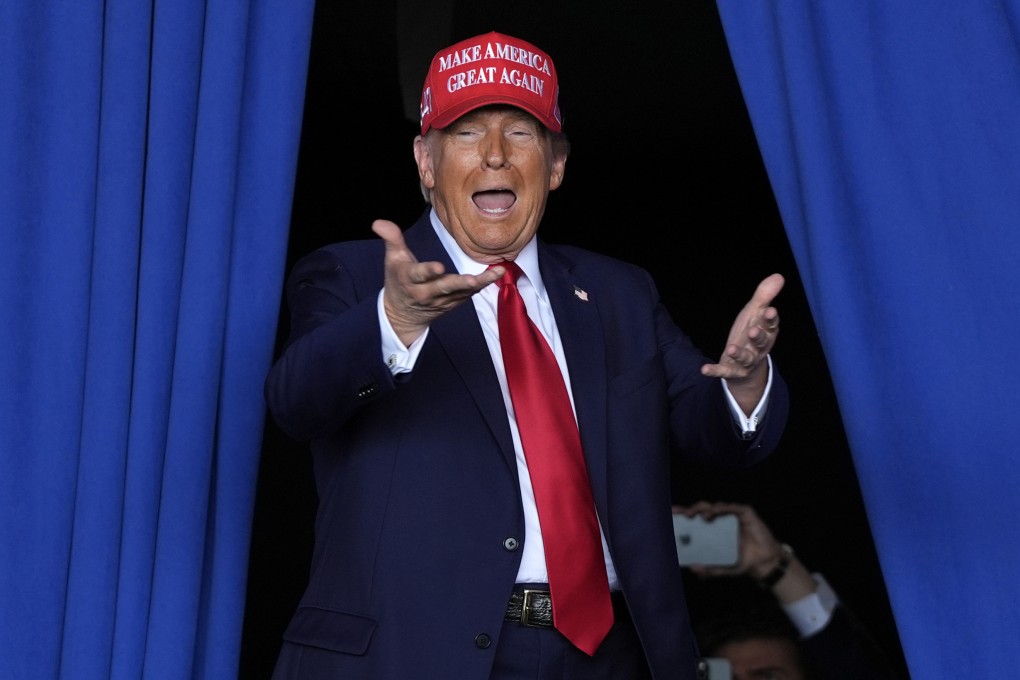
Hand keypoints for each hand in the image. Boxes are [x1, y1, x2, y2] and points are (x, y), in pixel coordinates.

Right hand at [373, 220, 503, 345]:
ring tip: (497, 272)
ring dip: (480, 284)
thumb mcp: (392, 260)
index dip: (428, 271)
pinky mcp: (452, 304)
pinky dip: (482, 286)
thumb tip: (378, 222)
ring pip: (461, 293)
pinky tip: (497, 274)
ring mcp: (441, 301)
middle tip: (472, 280)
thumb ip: (391, 239)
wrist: (402, 314)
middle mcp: (426, 293)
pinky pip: (468, 295)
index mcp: (409, 280)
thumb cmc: (398, 281)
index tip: (439, 267)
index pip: (418, 275)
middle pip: (444, 288)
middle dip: (459, 284)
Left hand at [673, 501, 784, 578]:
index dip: (684, 515)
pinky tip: (717, 511)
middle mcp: (721, 520)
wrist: (764, 563)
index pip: (695, 519)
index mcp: (713, 530)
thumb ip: (710, 569)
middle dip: (691, 510)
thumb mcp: (723, 567)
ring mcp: (733, 516)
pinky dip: (723, 507)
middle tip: (683, 515)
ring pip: (715, 506)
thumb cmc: (742, 562)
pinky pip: (733, 507)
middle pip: (702, 510)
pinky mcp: (745, 513)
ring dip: (705, 509)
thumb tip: (693, 569)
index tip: (672, 513)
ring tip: (699, 517)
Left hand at [701, 273, 783, 411]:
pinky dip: (715, 370)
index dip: (770, 319)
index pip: (771, 325)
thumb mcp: (755, 313)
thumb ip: (764, 296)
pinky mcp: (732, 370)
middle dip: (758, 337)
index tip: (770, 311)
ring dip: (739, 354)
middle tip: (753, 330)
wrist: (745, 364)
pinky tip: (704, 369)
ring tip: (731, 348)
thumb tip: (778, 276)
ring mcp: (746, 361)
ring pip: (745, 359)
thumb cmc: (751, 332)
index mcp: (766, 332)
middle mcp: (758, 348)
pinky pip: (724, 371)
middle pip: (761, 343)